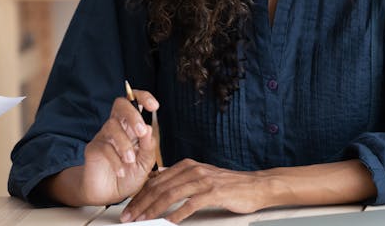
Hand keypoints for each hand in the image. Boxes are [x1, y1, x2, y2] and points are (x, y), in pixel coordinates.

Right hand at [81, 90, 159, 204]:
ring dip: (124, 144)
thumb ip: (148, 146)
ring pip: (112, 126)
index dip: (143, 97)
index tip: (154, 106)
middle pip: (120, 105)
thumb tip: (149, 128)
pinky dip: (115, 160)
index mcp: (133, 126)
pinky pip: (104, 147)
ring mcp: (104, 136)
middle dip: (132, 115)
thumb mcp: (145, 162)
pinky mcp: (93, 148)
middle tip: (141, 132)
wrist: (110, 194)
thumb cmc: (130, 175)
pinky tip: (121, 172)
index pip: (135, 101)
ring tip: (130, 161)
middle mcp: (118, 126)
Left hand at [120, 159, 272, 222]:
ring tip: (142, 221)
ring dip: (153, 210)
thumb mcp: (202, 175)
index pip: (157, 180)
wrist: (255, 185)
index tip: (128, 208)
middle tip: (129, 217)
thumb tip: (159, 177)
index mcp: (188, 165)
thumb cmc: (229, 184)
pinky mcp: (214, 192)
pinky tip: (167, 223)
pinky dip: (176, 215)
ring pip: (171, 195)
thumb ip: (181, 176)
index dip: (140, 195)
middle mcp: (194, 170)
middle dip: (141, 204)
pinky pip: (190, 205)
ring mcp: (204, 181)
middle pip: (160, 187)